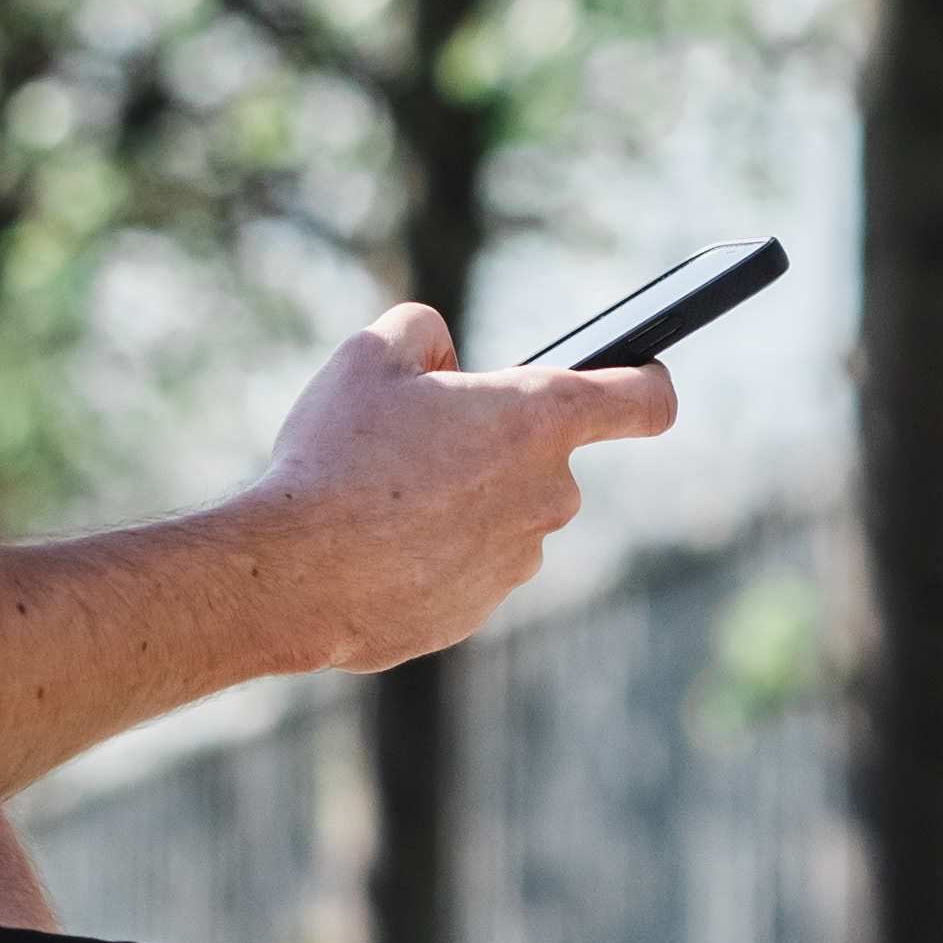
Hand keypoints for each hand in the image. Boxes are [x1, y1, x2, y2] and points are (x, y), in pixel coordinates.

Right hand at [256, 305, 673, 675]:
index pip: (645, 399)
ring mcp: (519, 559)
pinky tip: (377, 547)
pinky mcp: (481, 610)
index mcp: (538, 418)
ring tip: (383, 497)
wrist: (296, 575)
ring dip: (460, 501)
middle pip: (545, 457)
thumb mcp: (370, 355)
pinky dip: (433, 553)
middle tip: (416, 440)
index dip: (646, 382)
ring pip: (502, 514)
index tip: (638, 378)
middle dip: (492, 444)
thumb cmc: (336, 457)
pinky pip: (467, 565)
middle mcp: (549, 493)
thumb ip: (424, 332)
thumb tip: (443, 361)